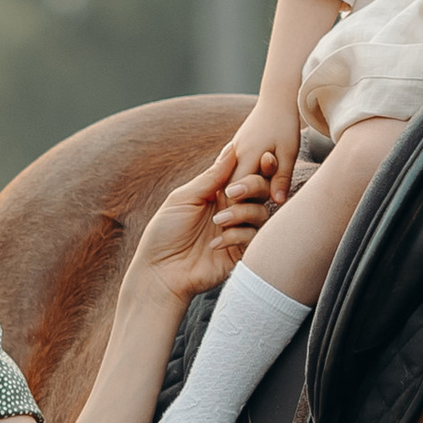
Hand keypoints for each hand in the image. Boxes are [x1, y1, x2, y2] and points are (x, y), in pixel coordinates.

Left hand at [135, 146, 263, 306]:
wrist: (160, 273)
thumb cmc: (165, 232)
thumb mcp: (184, 198)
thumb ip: (211, 177)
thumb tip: (233, 149)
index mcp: (217, 192)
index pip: (244, 173)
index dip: (256, 164)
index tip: (263, 157)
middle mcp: (232, 209)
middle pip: (261, 189)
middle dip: (253, 186)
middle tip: (232, 193)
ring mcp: (238, 230)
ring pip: (261, 213)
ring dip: (241, 213)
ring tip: (218, 222)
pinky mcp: (241, 253)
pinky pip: (254, 237)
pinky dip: (237, 236)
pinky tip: (215, 244)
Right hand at [228, 99, 303, 223]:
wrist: (277, 98)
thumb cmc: (286, 124)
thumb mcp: (289, 152)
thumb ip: (282, 177)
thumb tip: (278, 203)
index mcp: (247, 156)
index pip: (234, 190)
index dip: (236, 210)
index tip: (240, 226)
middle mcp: (235, 154)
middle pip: (226, 188)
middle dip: (230, 207)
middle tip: (232, 230)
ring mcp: (233, 150)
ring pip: (226, 180)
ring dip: (231, 197)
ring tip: (234, 218)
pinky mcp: (236, 148)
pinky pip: (230, 171)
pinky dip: (233, 183)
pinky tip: (237, 198)